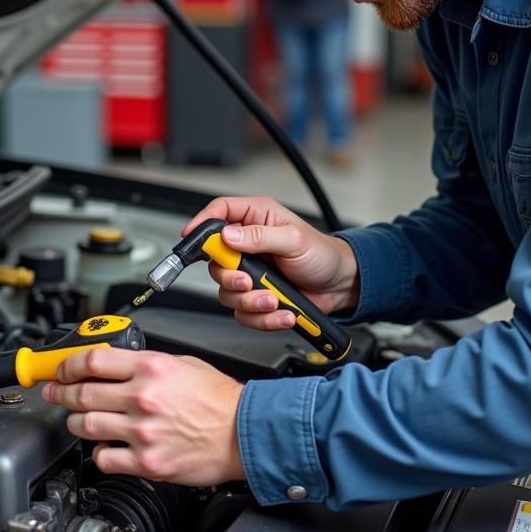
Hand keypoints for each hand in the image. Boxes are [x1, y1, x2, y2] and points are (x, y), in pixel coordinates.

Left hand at [41, 348, 244, 485]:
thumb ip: (146, 365)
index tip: (62, 369)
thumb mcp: (182, 364)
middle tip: (54, 392)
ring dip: (74, 421)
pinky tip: (103, 445)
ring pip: (85, 425)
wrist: (243, 432)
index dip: (68, 364)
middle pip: (82, 393)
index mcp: (151, 368)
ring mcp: (142, 432)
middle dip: (60, 392)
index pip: (93, 361)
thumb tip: (116, 367)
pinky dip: (98, 452)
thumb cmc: (219, 400)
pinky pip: (105, 457)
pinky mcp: (147, 461)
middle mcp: (143, 398)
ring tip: (74, 419)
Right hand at [184, 196, 359, 330]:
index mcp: (255, 219)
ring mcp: (251, 273)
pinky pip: (244, 313)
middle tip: (248, 281)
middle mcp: (248, 245)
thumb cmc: (322, 254)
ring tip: (273, 300)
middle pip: (215, 260)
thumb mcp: (294, 239)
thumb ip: (260, 236)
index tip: (189, 237)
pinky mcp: (256, 297)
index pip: (218, 213)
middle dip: (231, 277)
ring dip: (250, 301)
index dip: (201, 224)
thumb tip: (228, 236)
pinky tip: (281, 312)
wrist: (341, 286)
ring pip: (227, 291)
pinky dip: (262, 317)